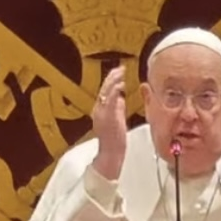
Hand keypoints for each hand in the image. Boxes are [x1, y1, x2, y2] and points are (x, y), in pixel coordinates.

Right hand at [90, 65, 128, 179]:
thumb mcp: (116, 120)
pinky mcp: (107, 117)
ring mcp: (102, 113)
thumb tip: (121, 98)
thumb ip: (118, 108)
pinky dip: (115, 91)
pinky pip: (110, 100)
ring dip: (113, 80)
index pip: (104, 92)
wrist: (111, 153)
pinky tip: (121, 84)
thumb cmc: (115, 140)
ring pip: (106, 92)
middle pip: (104, 89)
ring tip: (121, 72)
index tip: (118, 71)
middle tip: (120, 68)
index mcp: (100, 110)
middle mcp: (98, 110)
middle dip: (112, 77)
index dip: (111, 80)